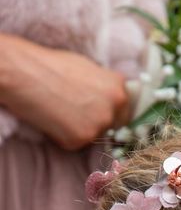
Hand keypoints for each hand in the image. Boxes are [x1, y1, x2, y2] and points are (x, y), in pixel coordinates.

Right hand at [0, 34, 128, 149]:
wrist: (26, 74)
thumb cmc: (54, 66)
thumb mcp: (91, 69)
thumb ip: (106, 86)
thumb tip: (111, 96)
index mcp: (120, 88)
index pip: (126, 109)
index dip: (112, 111)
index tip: (98, 111)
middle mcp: (116, 107)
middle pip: (114, 124)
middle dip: (99, 121)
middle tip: (76, 113)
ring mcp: (99, 125)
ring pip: (95, 134)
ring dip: (81, 129)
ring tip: (60, 112)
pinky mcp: (80, 139)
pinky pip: (76, 143)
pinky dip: (64, 136)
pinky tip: (52, 121)